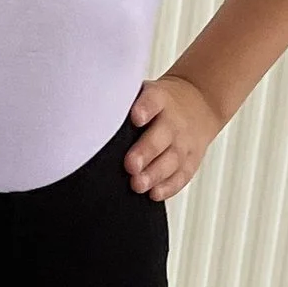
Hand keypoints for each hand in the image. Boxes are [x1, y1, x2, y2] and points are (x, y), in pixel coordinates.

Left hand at [127, 73, 219, 200]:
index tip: (135, 117)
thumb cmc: (158, 104)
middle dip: (146, 152)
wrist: (198, 104)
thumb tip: (89, 118)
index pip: (153, 100)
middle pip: (162, 136)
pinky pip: (182, 175)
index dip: (145, 108)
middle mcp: (174, 121)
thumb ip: (123, 105)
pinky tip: (154, 194)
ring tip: (138, 185)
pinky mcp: (191, 160)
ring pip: (172, 159)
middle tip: (130, 165)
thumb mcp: (144, 93)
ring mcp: (184, 142)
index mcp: (159, 99)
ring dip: (154, 174)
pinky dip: (168, 186)